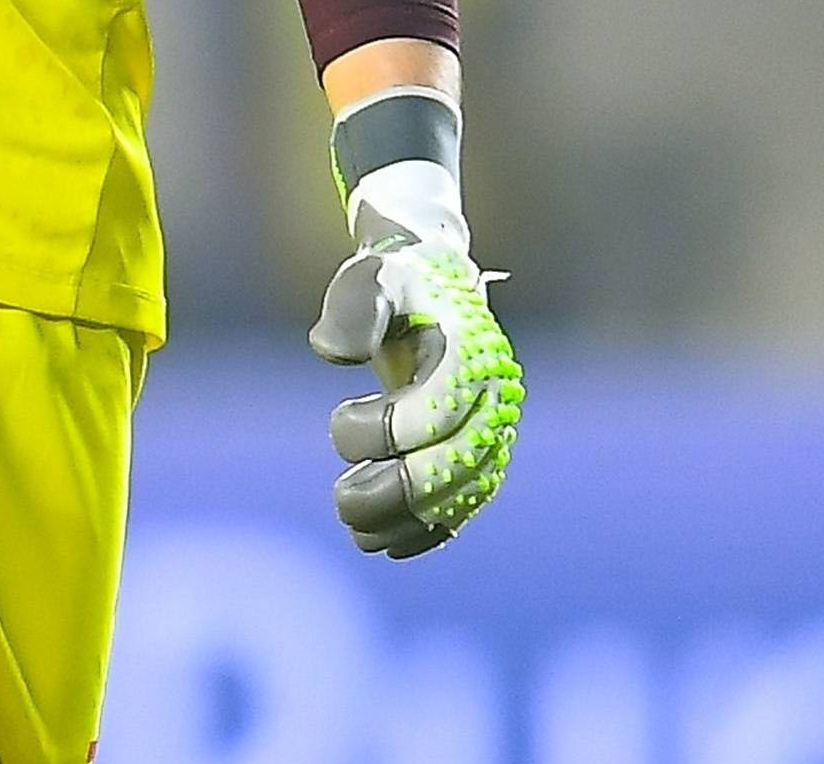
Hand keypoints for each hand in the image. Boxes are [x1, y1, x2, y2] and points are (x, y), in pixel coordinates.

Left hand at [308, 180, 521, 557]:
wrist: (431, 295)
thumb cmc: (396, 288)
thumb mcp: (372, 280)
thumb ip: (353, 307)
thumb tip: (331, 351)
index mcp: (471, 353)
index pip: (440, 411)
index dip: (388, 430)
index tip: (341, 414)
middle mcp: (492, 400)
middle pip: (458, 466)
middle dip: (396, 492)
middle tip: (341, 498)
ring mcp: (491, 434)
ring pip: (461, 497)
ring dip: (405, 521)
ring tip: (351, 523)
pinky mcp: (478, 460)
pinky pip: (462, 509)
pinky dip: (424, 533)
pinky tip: (382, 543)